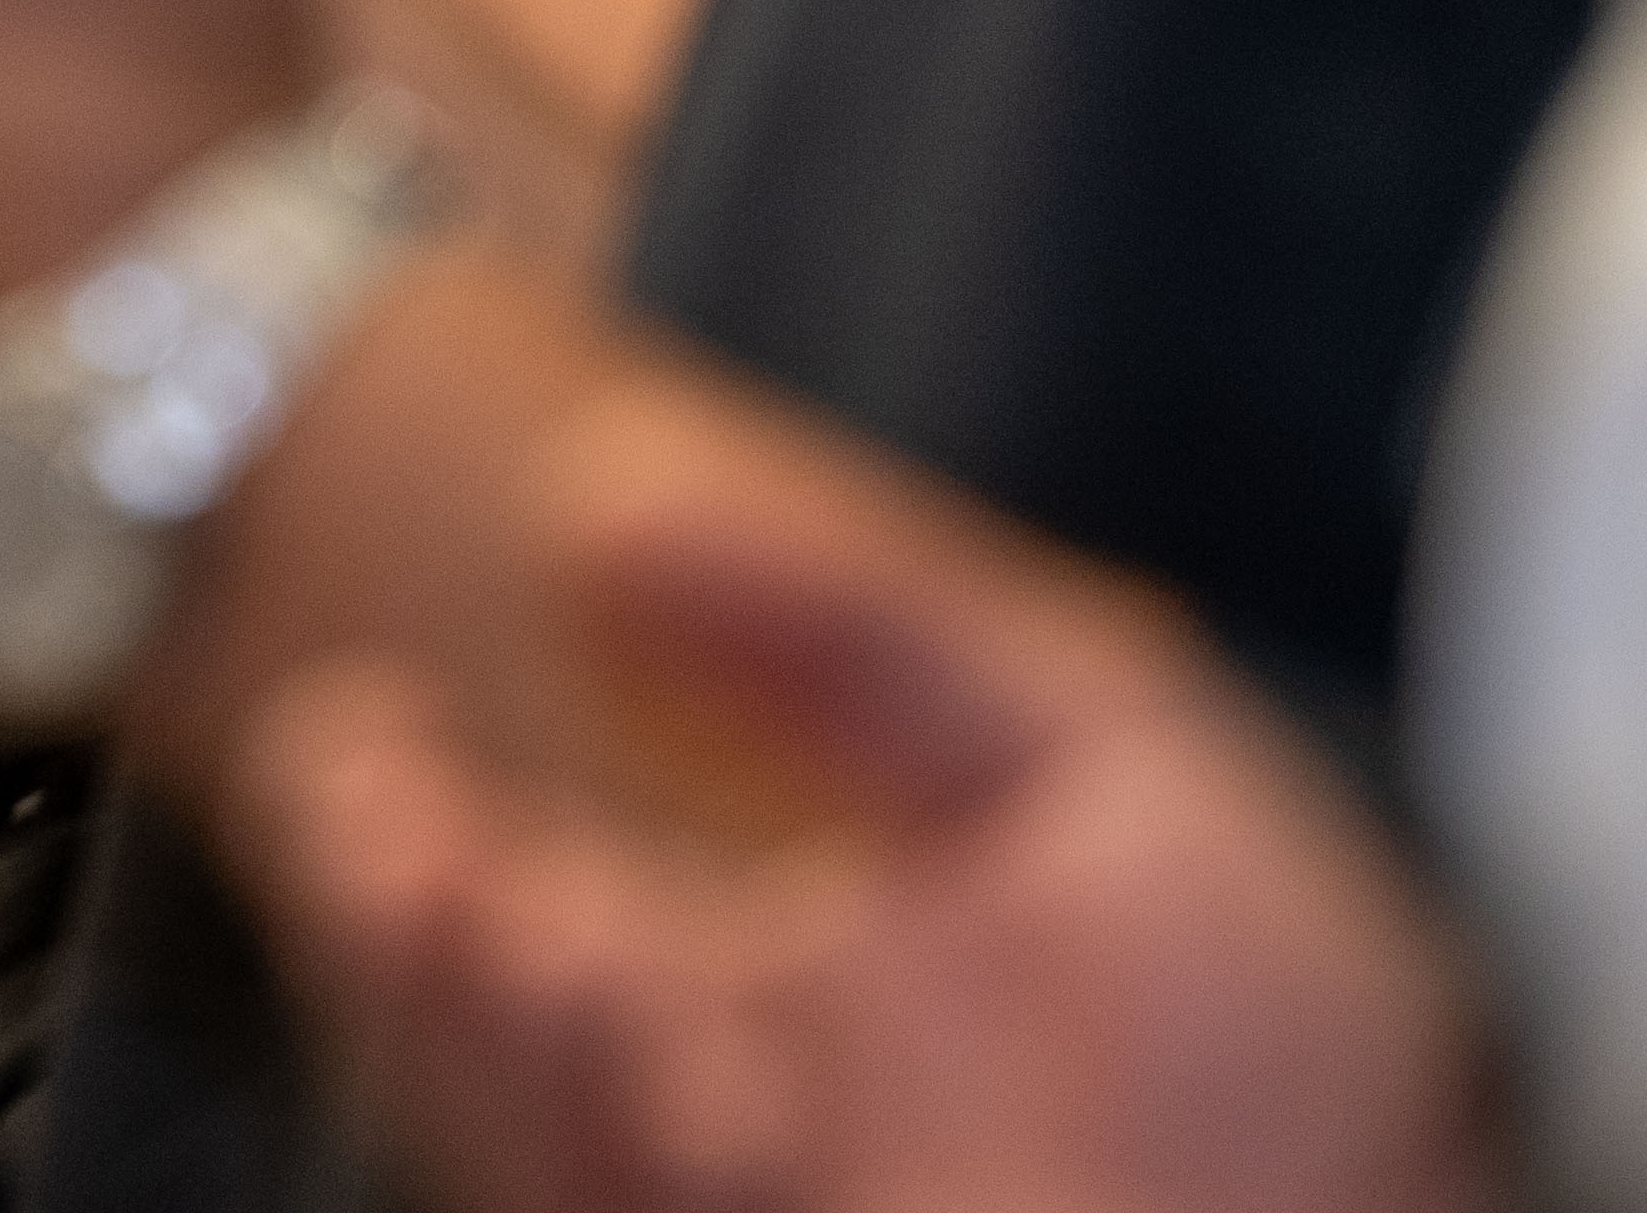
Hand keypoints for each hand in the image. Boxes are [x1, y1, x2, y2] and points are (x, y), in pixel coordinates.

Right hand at [226, 376, 1490, 1212]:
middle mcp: (741, 1153)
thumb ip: (854, 630)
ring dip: (509, 1054)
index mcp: (770, 1023)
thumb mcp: (1100, 761)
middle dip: (433, 961)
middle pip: (507, 1075)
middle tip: (389, 832)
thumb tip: (598, 499)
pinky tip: (677, 1077)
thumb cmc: (1293, 1062)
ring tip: (505, 921)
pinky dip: (630, 1142)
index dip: (416, 855)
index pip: (530, 949)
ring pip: (569, 1161)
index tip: (353, 744)